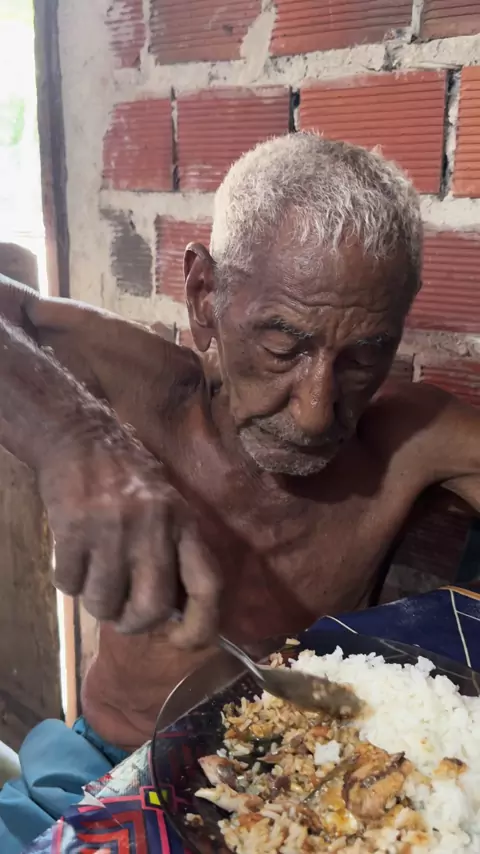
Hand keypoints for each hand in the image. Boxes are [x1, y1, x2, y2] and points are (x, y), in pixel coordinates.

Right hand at [39, 426, 219, 647]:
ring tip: (95, 579)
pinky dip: (69, 581)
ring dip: (97, 603)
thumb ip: (175, 551)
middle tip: (123, 616)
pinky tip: (74, 558)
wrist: (82, 438)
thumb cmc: (129, 477)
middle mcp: (153, 528)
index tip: (187, 643)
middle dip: (134, 624)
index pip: (207, 584)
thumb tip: (173, 611)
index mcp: (183, 522)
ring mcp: (112, 529)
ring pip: (104, 603)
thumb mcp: (168, 506)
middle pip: (151, 608)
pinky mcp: (73, 530)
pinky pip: (70, 584)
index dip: (202, 624)